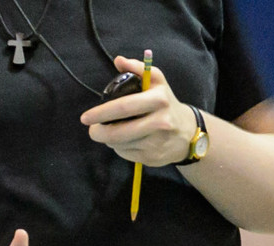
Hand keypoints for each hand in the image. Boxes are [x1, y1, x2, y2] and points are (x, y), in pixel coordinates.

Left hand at [83, 56, 198, 165]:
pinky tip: (126, 141)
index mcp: (158, 99)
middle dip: (99, 133)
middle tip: (92, 131)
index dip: (101, 113)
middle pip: (118, 132)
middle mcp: (160, 121)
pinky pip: (126, 154)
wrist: (187, 132)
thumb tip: (118, 60)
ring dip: (110, 140)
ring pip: (120, 144)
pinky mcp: (153, 157)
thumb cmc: (166, 103)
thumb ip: (137, 68)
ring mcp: (156, 142)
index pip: (123, 107)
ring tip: (113, 132)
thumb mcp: (157, 81)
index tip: (85, 117)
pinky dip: (120, 148)